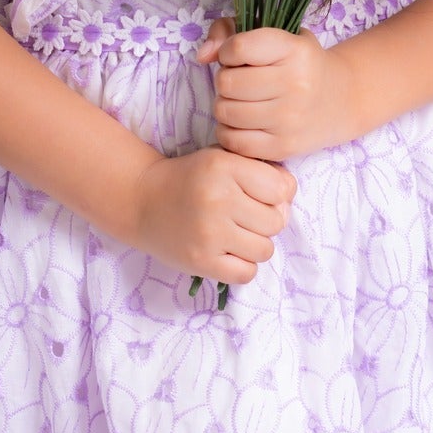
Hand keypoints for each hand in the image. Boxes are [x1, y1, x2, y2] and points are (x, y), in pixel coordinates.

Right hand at [130, 145, 297, 287]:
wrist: (142, 201)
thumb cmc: (191, 178)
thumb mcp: (222, 158)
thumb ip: (260, 171)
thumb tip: (290, 196)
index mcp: (223, 166)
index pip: (281, 189)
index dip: (276, 195)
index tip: (259, 196)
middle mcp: (217, 198)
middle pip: (276, 222)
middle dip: (266, 221)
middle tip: (244, 217)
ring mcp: (209, 233)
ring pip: (265, 250)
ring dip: (255, 245)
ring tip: (236, 235)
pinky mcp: (201, 261)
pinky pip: (247, 273)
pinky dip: (243, 266)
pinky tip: (228, 252)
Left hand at [196, 17, 358, 160]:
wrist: (339, 99)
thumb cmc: (297, 62)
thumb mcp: (273, 34)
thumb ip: (229, 31)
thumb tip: (202, 56)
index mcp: (294, 50)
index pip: (237, 48)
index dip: (228, 52)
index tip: (237, 56)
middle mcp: (296, 84)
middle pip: (227, 82)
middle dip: (226, 80)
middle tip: (241, 82)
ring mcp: (290, 119)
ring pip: (226, 112)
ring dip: (225, 105)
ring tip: (241, 100)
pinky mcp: (283, 147)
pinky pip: (233, 141)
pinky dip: (228, 131)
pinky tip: (241, 122)